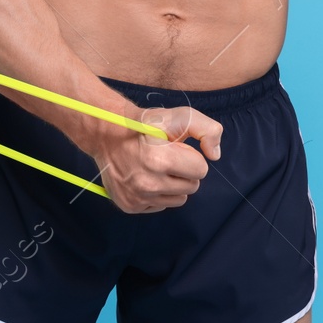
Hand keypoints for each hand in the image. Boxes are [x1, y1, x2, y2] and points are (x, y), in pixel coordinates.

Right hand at [85, 106, 222, 213]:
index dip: (192, 156)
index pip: (201, 170)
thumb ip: (207, 129)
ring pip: (178, 200)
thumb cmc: (146, 124)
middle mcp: (147, 184)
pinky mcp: (129, 206)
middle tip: (167, 157)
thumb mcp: (179, 115)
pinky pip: (160, 206)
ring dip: (173, 184)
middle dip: (185, 171)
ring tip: (157, 168)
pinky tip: (146, 177)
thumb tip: (214, 155)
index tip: (177, 148)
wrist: (108, 134)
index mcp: (160, 160)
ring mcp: (137, 197)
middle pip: (192, 187)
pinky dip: (158, 194)